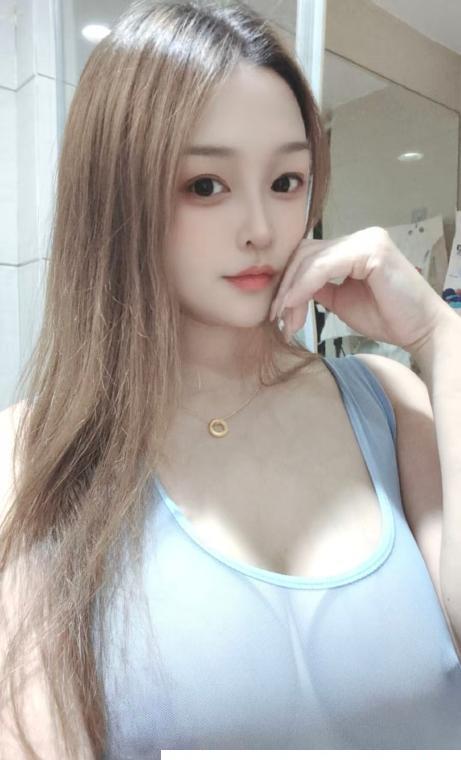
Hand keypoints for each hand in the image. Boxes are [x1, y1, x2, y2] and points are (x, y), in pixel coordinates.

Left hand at [269, 226, 453, 352]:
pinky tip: (294, 305)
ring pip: (311, 259)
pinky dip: (304, 286)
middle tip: (276, 318)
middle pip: (305, 254)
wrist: (420, 330)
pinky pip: (324, 266)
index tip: (276, 312)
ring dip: (292, 290)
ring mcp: (366, 240)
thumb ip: (319, 288)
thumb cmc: (387, 318)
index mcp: (354, 247)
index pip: (309, 256)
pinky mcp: (370, 250)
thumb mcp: (341, 301)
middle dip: (286, 287)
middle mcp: (360, 237)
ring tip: (284, 318)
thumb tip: (288, 289)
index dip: (288, 282)